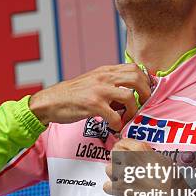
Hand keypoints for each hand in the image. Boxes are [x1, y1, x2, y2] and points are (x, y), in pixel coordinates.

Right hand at [29, 64, 150, 131]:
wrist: (50, 102)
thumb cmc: (72, 95)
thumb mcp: (93, 82)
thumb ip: (110, 84)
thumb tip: (129, 95)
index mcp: (105, 71)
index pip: (134, 68)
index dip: (145, 81)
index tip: (144, 94)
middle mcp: (104, 77)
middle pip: (137, 79)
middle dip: (145, 94)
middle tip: (142, 106)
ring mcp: (98, 90)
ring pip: (130, 97)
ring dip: (132, 111)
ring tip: (126, 119)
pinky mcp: (92, 105)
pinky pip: (115, 116)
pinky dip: (118, 125)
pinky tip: (114, 127)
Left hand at [103, 138, 192, 195]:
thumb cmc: (172, 179)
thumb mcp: (163, 159)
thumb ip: (147, 154)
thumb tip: (139, 154)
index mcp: (140, 149)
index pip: (122, 142)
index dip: (122, 147)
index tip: (123, 151)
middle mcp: (128, 159)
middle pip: (113, 154)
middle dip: (117, 159)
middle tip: (124, 166)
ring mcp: (122, 174)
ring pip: (109, 169)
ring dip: (114, 174)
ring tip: (124, 179)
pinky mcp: (120, 189)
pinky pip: (107, 186)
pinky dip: (112, 189)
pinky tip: (120, 190)